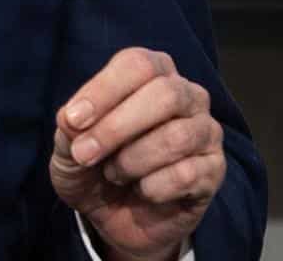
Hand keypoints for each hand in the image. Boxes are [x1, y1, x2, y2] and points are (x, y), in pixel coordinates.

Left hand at [50, 47, 223, 260]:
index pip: (138, 65)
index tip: (73, 120)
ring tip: (113, 174)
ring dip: (133, 160)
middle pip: (165, 94)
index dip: (104, 90)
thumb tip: (70, 119)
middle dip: (117, 127)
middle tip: (85, 154)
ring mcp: (206, 132)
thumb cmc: (94, 168)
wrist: (116, 219)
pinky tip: (142, 191)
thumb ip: (69, 130)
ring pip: (177, 137)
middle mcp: (186, 95)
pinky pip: (187, 175)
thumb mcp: (69, 150)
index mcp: (153, 73)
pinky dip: (153, 188)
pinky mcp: (214, 171)